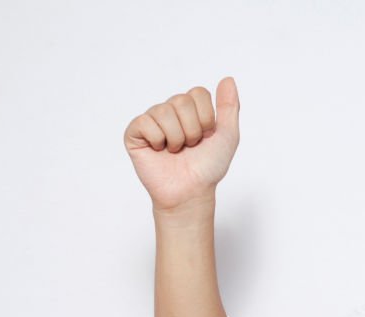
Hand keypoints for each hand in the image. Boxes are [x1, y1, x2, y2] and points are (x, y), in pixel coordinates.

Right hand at [123, 76, 240, 211]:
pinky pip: (146, 122)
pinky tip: (159, 150)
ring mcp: (151, 120)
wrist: (191, 190)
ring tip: (176, 150)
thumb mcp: (227, 136)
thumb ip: (229, 107)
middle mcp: (170, 110)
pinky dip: (158, 140)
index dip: (207, 118)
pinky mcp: (135, 132)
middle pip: (182, 100)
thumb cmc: (208, 166)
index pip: (198, 93)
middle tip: (190, 146)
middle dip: (193, 129)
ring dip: (177, 137)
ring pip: (164, 111)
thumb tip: (228, 79)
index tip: (207, 136)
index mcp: (191, 108)